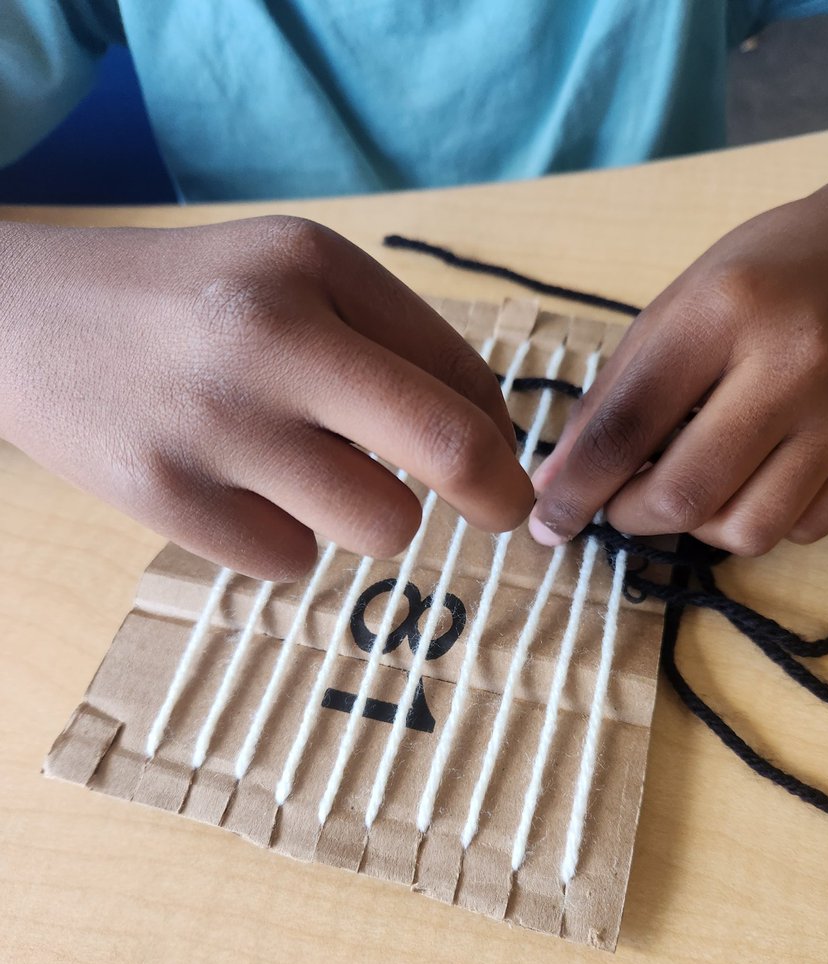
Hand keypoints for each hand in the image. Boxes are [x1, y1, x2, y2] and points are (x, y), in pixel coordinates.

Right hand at [0, 216, 531, 578]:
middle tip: (506, 516)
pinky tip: (236, 490)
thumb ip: (389, 340)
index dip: (499, 434)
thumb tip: (488, 441)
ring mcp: (213, 423)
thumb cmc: (185, 303)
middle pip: (451, 449)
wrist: (20, 319)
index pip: (462, 372)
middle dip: (500, 497)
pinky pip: (293, 560)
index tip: (498, 462)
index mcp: (311, 266)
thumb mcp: (288, 274)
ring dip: (366, 515)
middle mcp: (269, 336)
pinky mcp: (164, 497)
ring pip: (381, 525)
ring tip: (304, 473)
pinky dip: (285, 538)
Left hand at [529, 147, 827, 554]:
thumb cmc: (769, 272)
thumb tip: (558, 482)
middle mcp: (795, 362)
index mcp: (724, 309)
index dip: (575, 490)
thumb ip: (615, 396)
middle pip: (686, 495)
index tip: (548, 521)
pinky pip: (804, 527)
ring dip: (698, 527)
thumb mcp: (680, 306)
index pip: (626, 427)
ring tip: (689, 487)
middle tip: (619, 501)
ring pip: (748, 531)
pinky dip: (761, 520)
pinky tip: (752, 481)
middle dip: (630, 515)